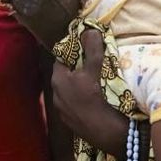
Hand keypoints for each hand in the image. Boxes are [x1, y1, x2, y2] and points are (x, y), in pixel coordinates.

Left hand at [50, 28, 127, 157]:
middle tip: (93, 65)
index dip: (73, 52)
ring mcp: (62, 111)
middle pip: (66, 75)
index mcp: (58, 79)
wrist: (104, 131)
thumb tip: (90, 30)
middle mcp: (55, 94)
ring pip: (70, 92)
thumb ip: (92, 48)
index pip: (61, 58)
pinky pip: (75, 106)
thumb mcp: (96, 68)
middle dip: (77, 69)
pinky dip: (82, 101)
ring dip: (80, 86)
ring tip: (95, 84)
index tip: (86, 49)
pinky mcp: (70, 123)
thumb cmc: (97, 96)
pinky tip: (95, 101)